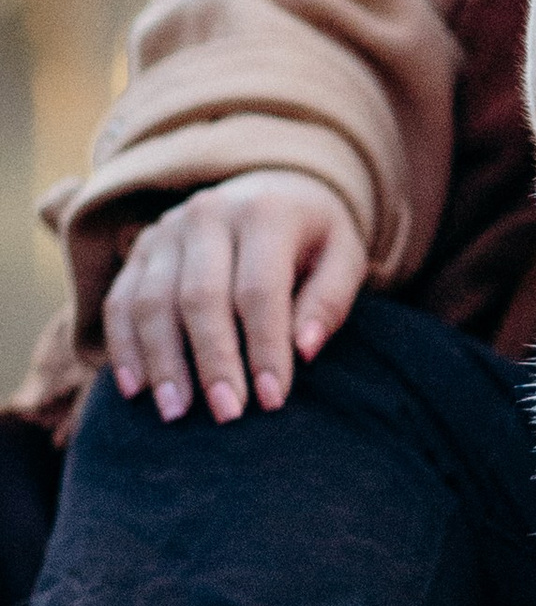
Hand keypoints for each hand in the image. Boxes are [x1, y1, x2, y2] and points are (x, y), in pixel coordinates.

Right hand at [102, 169, 368, 424]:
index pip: (259, 289)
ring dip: (162, 362)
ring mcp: (167, 229)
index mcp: (265, 213)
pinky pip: (121, 301)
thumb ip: (329, 301)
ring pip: (152, 301)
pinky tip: (136, 389)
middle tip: (226, 414)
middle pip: (200, 296)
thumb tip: (305, 350)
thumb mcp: (343, 258)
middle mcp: (209, 214)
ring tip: (176, 412)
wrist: (275, 190)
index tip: (273, 400)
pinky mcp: (141, 249)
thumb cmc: (315, 239)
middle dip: (212, 361)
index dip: (264, 347)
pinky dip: (125, 347)